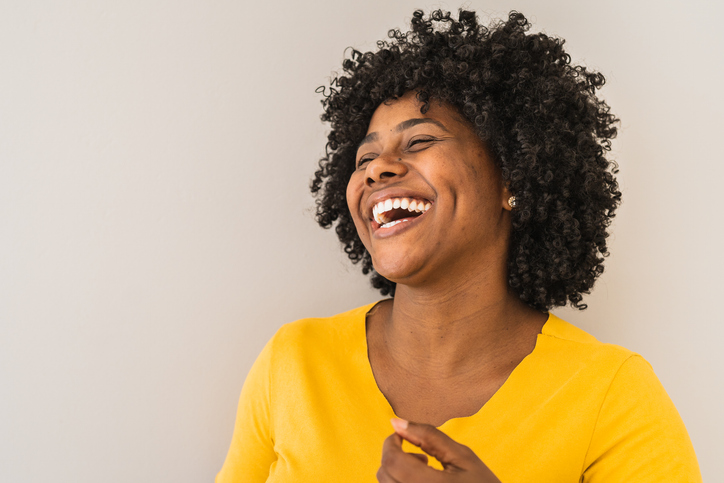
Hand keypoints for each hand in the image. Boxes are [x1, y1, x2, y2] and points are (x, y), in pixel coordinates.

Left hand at [377, 418, 501, 482]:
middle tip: (422, 457)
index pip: (392, 461)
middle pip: (384, 474)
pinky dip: (400, 482)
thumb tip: (396, 421)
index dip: (391, 442)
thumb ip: (428, 436)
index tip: (402, 436)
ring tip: (426, 472)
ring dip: (397, 472)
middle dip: (395, 457)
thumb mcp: (462, 456)